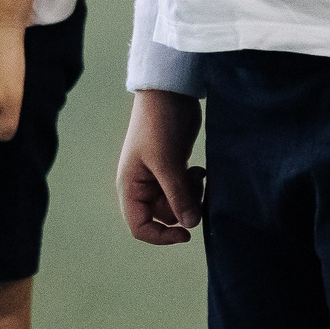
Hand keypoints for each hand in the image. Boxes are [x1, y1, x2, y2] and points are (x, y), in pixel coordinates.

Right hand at [117, 89, 203, 244]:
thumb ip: (178, 196)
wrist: (170, 92)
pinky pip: (184, 189)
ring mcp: (158, 176)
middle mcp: (142, 185)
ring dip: (191, 195)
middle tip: (194, 186)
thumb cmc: (159, 124)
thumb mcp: (167, 162)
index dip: (160, 236)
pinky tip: (199, 170)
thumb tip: (191, 225)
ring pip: (177, 203)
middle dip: (182, 207)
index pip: (139, 227)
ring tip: (197, 175)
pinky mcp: (173, 167)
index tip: (186, 234)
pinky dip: (193, 185)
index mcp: (130, 187)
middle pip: (163, 216)